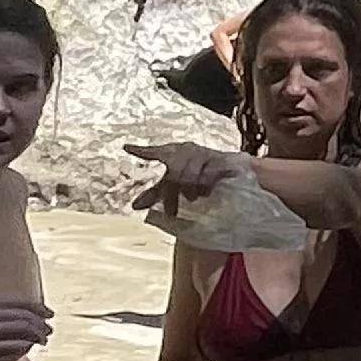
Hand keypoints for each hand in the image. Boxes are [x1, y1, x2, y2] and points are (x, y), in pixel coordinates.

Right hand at [0, 297, 50, 360]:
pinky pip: (13, 346)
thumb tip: (33, 318)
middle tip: (49, 332)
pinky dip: (25, 347)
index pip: (22, 302)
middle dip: (41, 324)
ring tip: (43, 341)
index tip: (50, 314)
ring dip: (37, 336)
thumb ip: (4, 315)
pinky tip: (29, 349)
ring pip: (22, 330)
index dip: (39, 308)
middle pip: (26, 316)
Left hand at [126, 137, 250, 222]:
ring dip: (190, 191)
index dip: (143, 151)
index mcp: (174, 152)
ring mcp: (204, 153)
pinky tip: (205, 192)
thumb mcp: (177, 185)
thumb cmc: (200, 175)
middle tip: (171, 212)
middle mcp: (188, 150)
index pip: (157, 152)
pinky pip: (207, 176)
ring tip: (193, 198)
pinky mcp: (220, 160)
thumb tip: (134, 206)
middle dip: (170, 195)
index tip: (127, 148)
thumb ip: (157, 193)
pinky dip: (204, 187)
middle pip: (173, 173)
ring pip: (189, 176)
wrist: (233, 172)